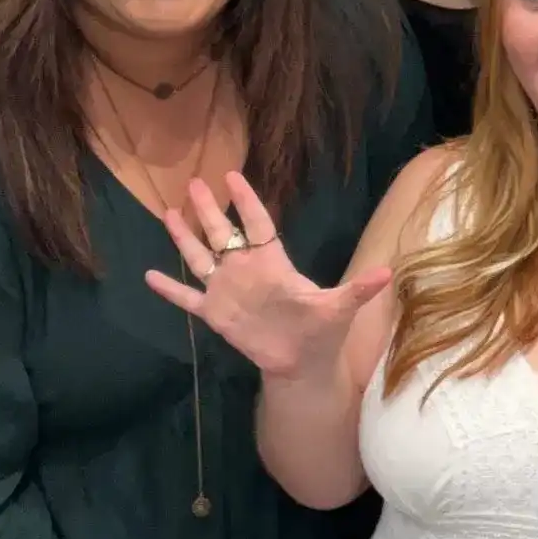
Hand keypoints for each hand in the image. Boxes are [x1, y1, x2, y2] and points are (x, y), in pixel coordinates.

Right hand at [145, 172, 392, 379]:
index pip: (258, 223)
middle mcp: (246, 269)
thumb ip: (359, 289)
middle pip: (223, 232)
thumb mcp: (341, 308)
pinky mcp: (215, 314)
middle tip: (192, 180)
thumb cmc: (321, 330)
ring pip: (200, 257)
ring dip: (184, 237)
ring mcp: (227, 290)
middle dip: (208, 209)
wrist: (301, 363)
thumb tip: (388, 273)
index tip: (233, 175)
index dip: (246, 200)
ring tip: (168, 212)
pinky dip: (170, 288)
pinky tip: (149, 275)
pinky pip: (187, 298)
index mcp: (273, 262)